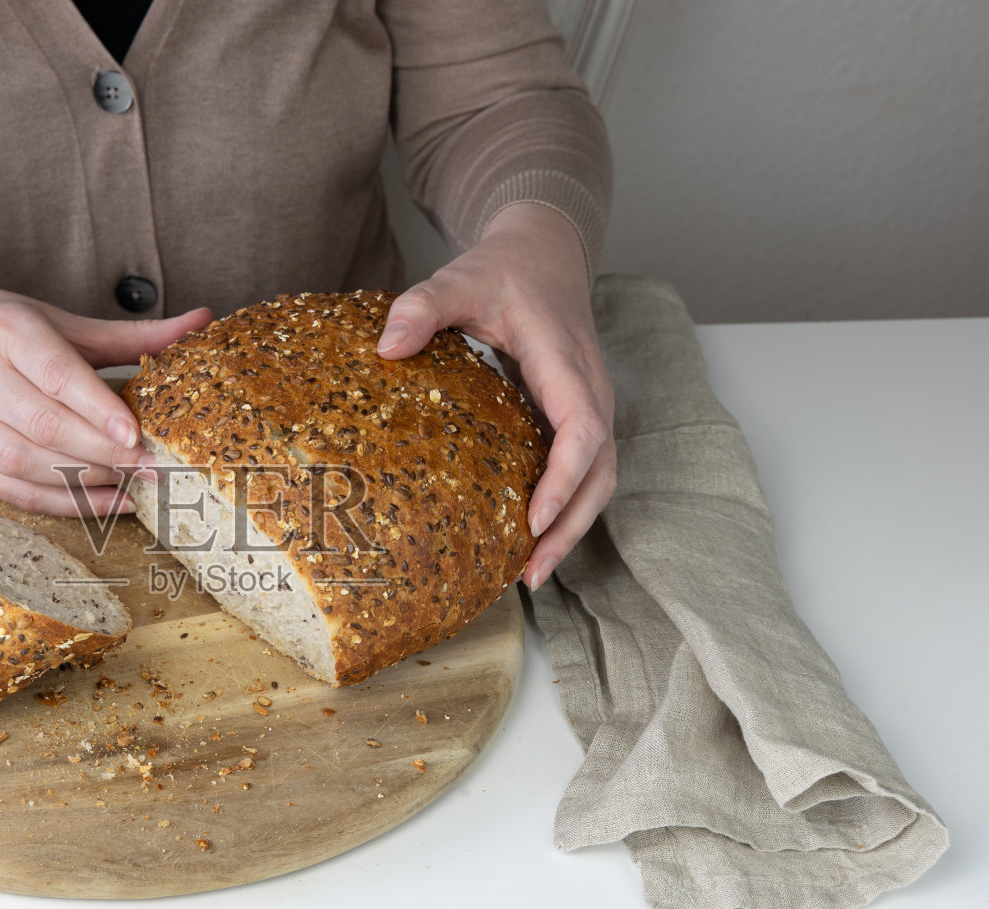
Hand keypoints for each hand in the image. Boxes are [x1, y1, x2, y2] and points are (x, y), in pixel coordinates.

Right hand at [0, 285, 212, 515]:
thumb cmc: (2, 330)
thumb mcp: (60, 321)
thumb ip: (130, 333)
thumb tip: (203, 322)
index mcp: (7, 331)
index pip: (55, 376)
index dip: (96, 409)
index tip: (136, 433)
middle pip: (44, 426)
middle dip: (103, 452)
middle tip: (152, 466)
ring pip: (27, 463)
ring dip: (86, 480)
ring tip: (135, 484)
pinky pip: (15, 490)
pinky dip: (65, 503)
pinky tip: (109, 502)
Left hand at [376, 201, 615, 591]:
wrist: (546, 253)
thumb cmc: (503, 270)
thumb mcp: (457, 278)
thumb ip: (422, 306)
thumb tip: (386, 348)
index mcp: (565, 360)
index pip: (582, 430)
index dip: (563, 479)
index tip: (533, 520)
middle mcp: (590, 390)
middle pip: (601, 471)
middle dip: (571, 526)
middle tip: (528, 574)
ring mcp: (590, 406)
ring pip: (599, 478)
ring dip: (571, 528)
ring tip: (528, 574)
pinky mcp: (578, 417)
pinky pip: (582, 471)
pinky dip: (564, 509)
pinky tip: (527, 540)